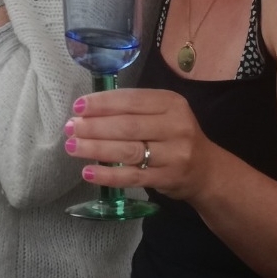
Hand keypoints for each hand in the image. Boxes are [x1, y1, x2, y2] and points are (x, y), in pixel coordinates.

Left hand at [64, 88, 216, 200]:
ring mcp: (174, 154)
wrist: (206, 169)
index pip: (132, 100)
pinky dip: (108, 175)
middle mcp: (176, 126)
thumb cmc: (176, 136)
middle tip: (71, 128)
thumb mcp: (165, 114)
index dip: (103, 103)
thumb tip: (88, 113)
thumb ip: (135, 110)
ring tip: (72, 146)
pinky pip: (132, 177)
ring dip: (96, 148)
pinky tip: (88, 172)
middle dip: (95, 126)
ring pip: (128, 150)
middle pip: (128, 125)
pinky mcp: (168, 177)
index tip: (78, 107)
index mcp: (172, 103)